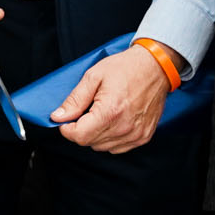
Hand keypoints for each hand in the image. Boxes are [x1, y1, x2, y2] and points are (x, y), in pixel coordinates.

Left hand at [50, 46, 171, 153]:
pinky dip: (111, 138)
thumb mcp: (94, 77)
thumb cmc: (126, 67)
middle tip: (86, 111)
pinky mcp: (143, 137)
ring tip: (102, 113)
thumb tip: (58, 117)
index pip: (79, 136)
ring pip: (103, 147)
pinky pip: (118, 148)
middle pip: (89, 142)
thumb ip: (74, 100)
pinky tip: (114, 121)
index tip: (67, 118)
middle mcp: (124, 127)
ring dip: (96, 134)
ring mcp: (135, 134)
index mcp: (110, 112)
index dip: (67, 129)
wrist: (156, 66)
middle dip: (81, 129)